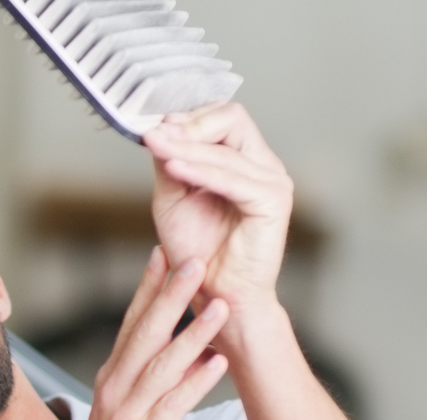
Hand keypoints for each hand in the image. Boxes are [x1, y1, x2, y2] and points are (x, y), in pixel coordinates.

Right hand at [57, 249, 231, 419]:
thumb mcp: (131, 414)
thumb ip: (156, 382)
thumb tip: (191, 351)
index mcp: (112, 378)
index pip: (130, 323)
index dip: (148, 287)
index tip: (164, 253)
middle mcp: (115, 389)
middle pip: (145, 333)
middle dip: (170, 294)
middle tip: (193, 260)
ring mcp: (126, 413)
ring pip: (162, 364)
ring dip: (194, 332)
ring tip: (220, 306)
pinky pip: (172, 405)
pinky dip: (195, 382)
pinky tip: (218, 363)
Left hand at [144, 103, 293, 325]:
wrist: (215, 295)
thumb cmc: (197, 251)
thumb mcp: (173, 198)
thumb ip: (171, 163)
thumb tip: (161, 129)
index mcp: (244, 161)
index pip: (222, 116)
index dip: (188, 117)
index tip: (153, 126)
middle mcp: (263, 165)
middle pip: (232, 118)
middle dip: (189, 125)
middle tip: (154, 134)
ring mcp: (273, 181)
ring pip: (227, 148)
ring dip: (185, 146)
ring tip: (155, 146)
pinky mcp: (273, 202)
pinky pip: (233, 178)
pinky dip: (200, 170)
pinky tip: (173, 167)